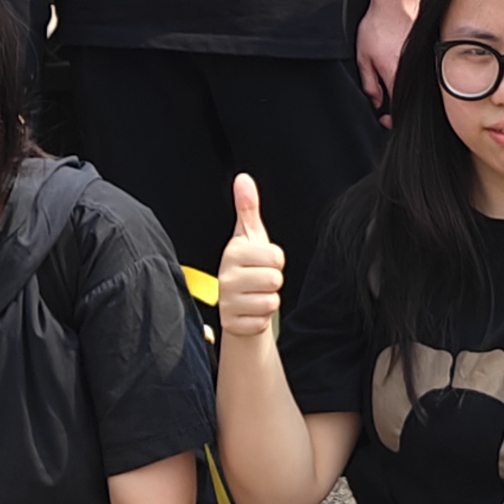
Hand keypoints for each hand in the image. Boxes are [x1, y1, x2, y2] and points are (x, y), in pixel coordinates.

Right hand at [216, 175, 285, 342]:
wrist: (237, 306)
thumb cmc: (248, 267)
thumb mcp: (250, 236)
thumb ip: (248, 207)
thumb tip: (243, 179)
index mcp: (233, 252)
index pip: (276, 257)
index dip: (275, 261)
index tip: (262, 262)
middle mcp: (226, 277)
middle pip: (275, 279)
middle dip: (272, 281)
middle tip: (258, 281)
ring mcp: (227, 302)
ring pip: (271, 301)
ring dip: (268, 301)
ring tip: (254, 296)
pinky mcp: (232, 324)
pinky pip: (262, 321)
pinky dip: (261, 319)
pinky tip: (250, 312)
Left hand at [354, 0, 413, 110]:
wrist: (395, 1)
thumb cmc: (378, 25)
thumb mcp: (363, 57)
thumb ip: (369, 83)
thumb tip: (376, 101)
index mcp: (395, 75)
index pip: (399, 108)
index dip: (392, 119)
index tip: (385, 118)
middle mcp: (412, 72)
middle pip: (409, 99)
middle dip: (399, 105)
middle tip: (387, 101)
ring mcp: (422, 62)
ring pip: (416, 87)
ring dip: (406, 90)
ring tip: (393, 82)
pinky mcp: (426, 53)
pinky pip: (420, 73)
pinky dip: (412, 76)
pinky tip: (402, 67)